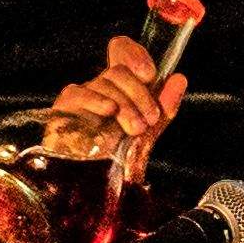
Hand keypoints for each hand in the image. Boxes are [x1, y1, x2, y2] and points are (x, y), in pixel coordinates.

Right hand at [45, 24, 191, 179]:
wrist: (92, 191)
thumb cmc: (116, 165)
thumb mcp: (147, 135)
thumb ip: (164, 108)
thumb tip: (179, 79)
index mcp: (120, 90)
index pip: (121, 51)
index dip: (134, 55)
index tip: (150, 75)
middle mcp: (100, 89)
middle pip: (119, 70)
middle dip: (141, 94)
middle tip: (149, 119)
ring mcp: (82, 97)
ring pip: (106, 80)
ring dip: (127, 105)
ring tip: (134, 130)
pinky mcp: (64, 109)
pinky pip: (80, 91)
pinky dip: (98, 100)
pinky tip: (108, 114)